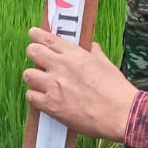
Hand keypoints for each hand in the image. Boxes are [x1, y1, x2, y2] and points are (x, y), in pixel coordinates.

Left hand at [23, 26, 138, 141]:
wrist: (119, 113)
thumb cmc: (116, 89)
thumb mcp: (106, 64)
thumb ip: (95, 54)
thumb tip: (92, 47)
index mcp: (74, 54)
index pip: (48, 39)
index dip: (37, 35)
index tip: (32, 33)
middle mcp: (60, 66)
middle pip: (33, 52)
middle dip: (33, 53)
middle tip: (37, 59)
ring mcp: (53, 85)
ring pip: (28, 74)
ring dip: (33, 77)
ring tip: (41, 82)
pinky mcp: (50, 105)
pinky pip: (30, 96)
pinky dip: (35, 97)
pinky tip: (43, 98)